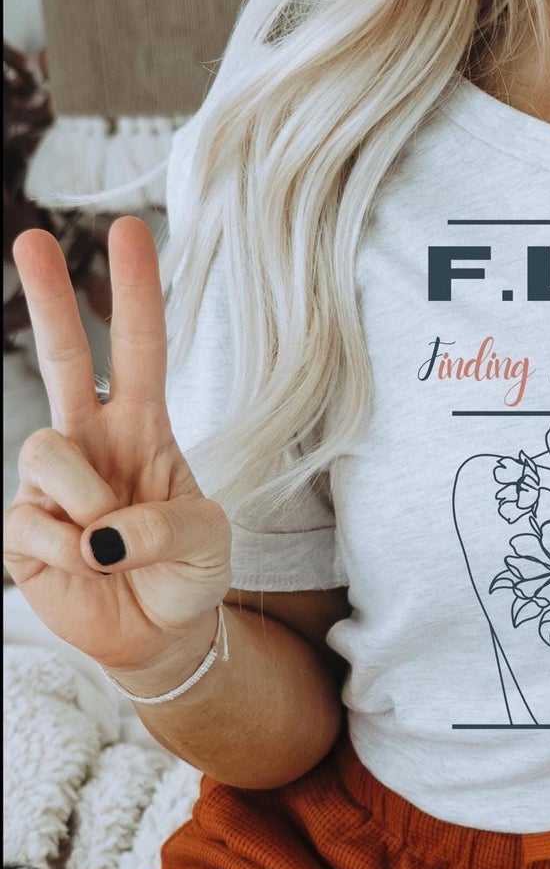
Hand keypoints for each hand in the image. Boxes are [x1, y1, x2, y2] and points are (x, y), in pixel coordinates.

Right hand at [3, 219, 231, 679]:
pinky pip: (32, 520)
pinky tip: (85, 568)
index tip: (128, 231)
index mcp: (143, 428)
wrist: (163, 636)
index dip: (134, 293)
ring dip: (88, 498)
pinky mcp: (22, 529)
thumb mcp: (207, 543)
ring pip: (45, 446)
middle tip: (30, 237)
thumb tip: (99, 531)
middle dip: (48, 299)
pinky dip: (69, 551)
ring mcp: (52, 483)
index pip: (139, 348)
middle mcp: (91, 443)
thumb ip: (166, 525)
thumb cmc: (189, 573)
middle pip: (63, 358)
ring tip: (111, 545)